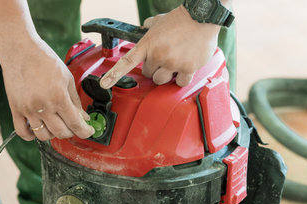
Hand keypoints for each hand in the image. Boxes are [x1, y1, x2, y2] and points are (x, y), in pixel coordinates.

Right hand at [0, 38, 94, 140]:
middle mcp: (43, 106)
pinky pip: (22, 132)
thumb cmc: (44, 60)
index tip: (88, 131)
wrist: (20, 49)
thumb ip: (75, 101)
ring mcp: (28, 109)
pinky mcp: (16, 109)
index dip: (85, 131)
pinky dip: (31, 136)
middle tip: (73, 125)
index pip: (75, 124)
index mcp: (58, 97)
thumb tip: (83, 117)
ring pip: (43, 136)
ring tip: (55, 124)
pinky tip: (38, 128)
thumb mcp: (67, 78)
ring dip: (53, 134)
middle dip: (71, 132)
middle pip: (61, 133)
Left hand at [100, 5, 220, 88]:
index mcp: (148, 44)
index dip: (114, 75)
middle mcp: (159, 55)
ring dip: (167, 74)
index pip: (127, 62)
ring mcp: (173, 63)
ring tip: (175, 61)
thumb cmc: (182, 19)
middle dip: (155, 68)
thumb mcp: (159, 20)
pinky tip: (186, 66)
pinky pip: (180, 82)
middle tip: (164, 58)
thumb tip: (145, 25)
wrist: (202, 16)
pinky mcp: (188, 68)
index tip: (104, 84)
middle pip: (149, 74)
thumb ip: (150, 26)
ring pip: (162, 80)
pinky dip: (182, 77)